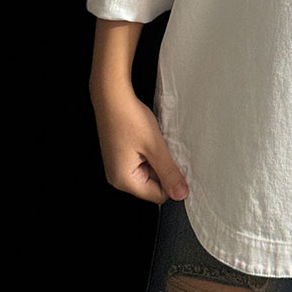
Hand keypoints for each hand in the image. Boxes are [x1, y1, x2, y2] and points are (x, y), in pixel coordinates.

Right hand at [91, 84, 188, 204]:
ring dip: (156, 158)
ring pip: (147, 171)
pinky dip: (148, 151)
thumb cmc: (129, 118)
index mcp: (124, 180)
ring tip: (154, 140)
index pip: (157, 196)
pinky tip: (147, 137)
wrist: (111, 96)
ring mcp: (116, 166)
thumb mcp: (155, 146)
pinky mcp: (119, 154)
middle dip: (163, 168)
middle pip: (152, 184)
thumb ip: (169, 172)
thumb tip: (180, 193)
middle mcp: (117, 177)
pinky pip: (140, 161)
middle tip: (164, 147)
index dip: (171, 181)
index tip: (178, 164)